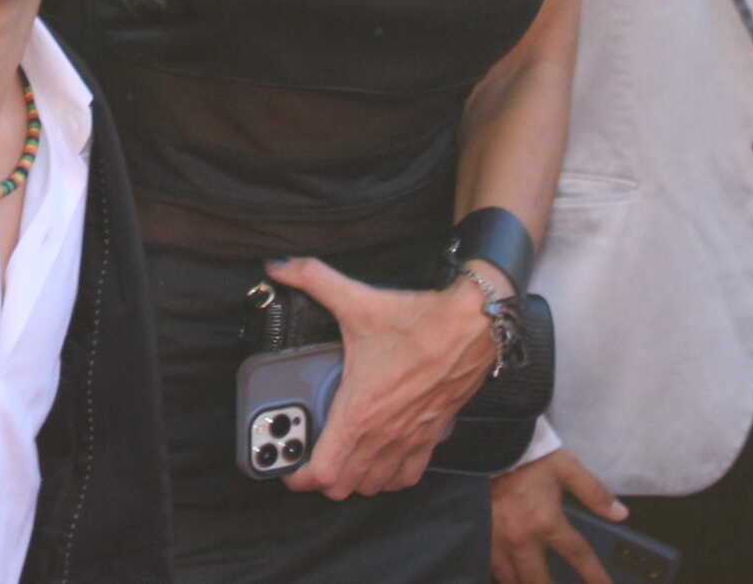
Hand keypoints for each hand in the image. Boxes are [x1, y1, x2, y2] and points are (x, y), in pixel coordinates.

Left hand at [272, 254, 497, 499]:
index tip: (286, 463)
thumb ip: (313, 279)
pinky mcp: (432, 436)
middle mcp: (384, 434)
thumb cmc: (417, 321)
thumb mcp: (358, 300)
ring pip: (375, 486)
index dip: (299, 475)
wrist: (473, 328)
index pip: (324, 472)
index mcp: (360, 410)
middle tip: (309, 455)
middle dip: (322, 478)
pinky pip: (408, 476)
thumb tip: (279, 266)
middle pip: (345, 486)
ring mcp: (410, 439)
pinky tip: (380, 458)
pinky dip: (389, 477)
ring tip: (340, 457)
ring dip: (354, 479)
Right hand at [490, 449, 626, 583]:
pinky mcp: (479, 533)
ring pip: (510, 578)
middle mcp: (521, 537)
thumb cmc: (529, 455)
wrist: (489, 442)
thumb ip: (594, 492)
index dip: (595, 575)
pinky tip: (508, 577)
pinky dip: (502, 575)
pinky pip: (490, 565)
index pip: (577, 555)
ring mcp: (496, 539)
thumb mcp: (567, 468)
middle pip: (538, 580)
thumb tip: (621, 514)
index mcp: (546, 521)